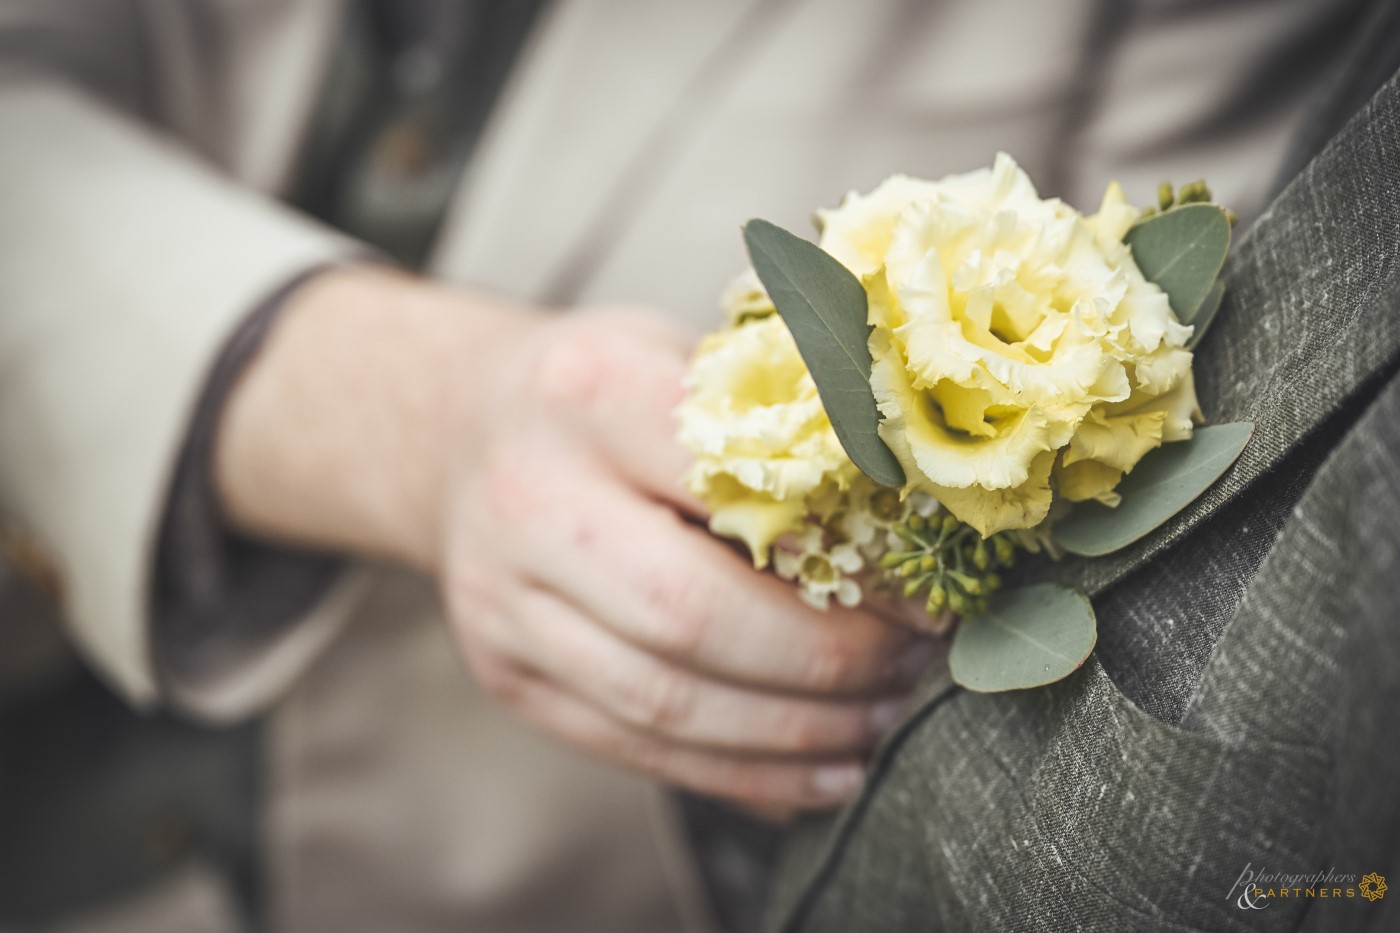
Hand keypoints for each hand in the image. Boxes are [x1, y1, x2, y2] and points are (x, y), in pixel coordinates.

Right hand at [216, 268, 933, 811]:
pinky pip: (637, 748)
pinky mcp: (508, 677)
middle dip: (825, 661)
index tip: (920, 591)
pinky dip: (743, 773)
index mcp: (587, 394)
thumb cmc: (602, 391)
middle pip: (691, 615)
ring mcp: (504, 603)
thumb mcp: (681, 353)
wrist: (457, 433)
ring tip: (880, 721)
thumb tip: (916, 515)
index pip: (731, 484)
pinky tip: (820, 770)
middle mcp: (529, 501)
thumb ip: (777, 417)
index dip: (841, 552)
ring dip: (795, 732)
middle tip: (909, 667)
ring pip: (666, 704)